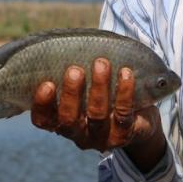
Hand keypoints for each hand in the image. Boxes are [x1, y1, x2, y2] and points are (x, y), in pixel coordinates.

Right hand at [31, 57, 160, 152]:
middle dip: (71, 94)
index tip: (46, 83)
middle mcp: (79, 134)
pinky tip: (126, 73)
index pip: (43, 120)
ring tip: (101, 63)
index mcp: (63, 123)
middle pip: (68, 119)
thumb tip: (64, 43)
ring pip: (96, 115)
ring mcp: (102, 137)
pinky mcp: (124, 134)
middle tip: (75, 70)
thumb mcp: (87, 89)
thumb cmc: (105, 97)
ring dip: (98, 88)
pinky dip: (124, 91)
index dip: (42, 105)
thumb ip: (74, 75)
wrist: (140, 121)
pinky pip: (123, 113)